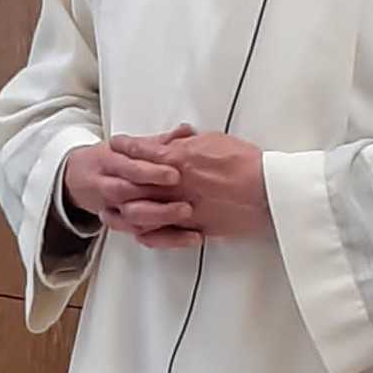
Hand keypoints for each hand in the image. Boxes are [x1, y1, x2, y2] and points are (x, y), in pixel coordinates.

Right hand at [63, 130, 199, 246]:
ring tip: (187, 218)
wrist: (78, 177)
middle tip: (185, 204)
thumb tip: (186, 130)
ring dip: (162, 221)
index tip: (175, 175)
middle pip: (128, 195)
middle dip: (157, 200)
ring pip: (132, 220)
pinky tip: (186, 236)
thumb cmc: (108, 160)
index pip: (129, 167)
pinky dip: (164, 238)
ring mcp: (112, 208)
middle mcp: (108, 185)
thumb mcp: (128, 146)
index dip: (151, 172)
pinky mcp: (122, 225)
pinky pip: (140, 236)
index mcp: (110, 161)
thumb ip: (158, 142)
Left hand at [109, 131, 270, 239]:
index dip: (126, 147)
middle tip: (106, 177)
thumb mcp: (216, 141)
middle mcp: (175, 184)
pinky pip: (161, 234)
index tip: (116, 144)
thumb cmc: (246, 162)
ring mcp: (182, 207)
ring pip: (141, 211)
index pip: (142, 150)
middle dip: (117, 179)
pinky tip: (137, 232)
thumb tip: (181, 138)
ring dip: (124, 210)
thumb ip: (191, 143)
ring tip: (112, 209)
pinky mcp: (193, 227)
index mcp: (179, 157)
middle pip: (133, 182)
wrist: (266, 190)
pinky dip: (146, 233)